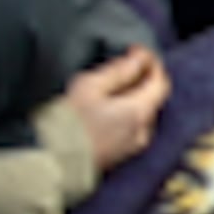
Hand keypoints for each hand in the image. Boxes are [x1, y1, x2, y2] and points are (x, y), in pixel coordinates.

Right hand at [61, 48, 169, 173]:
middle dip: (143, 77)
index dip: (151, 62)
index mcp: (139, 113)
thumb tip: (137, 61)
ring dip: (134, 94)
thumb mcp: (90, 86)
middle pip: (153, 98)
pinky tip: (109, 105)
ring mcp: (133, 146)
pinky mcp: (121, 155)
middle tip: (125, 61)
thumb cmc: (67, 123)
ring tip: (114, 83)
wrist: (53, 162)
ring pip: (143, 112)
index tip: (135, 51)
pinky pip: (132, 126)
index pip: (160, 82)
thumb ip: (118, 72)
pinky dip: (127, 111)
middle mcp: (143, 131)